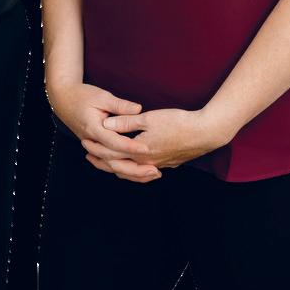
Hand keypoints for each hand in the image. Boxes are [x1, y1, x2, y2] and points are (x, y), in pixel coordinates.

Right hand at [47, 81, 161, 182]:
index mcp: (94, 129)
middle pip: (114, 161)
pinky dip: (123, 169)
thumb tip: (139, 109)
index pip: (115, 142)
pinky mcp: (95, 148)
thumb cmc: (83, 96)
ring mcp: (93, 147)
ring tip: (150, 175)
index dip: (132, 147)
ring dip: (131, 173)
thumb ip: (120, 105)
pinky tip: (137, 173)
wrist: (63, 100)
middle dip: (135, 168)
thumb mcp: (102, 96)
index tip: (148, 149)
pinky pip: (109, 164)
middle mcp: (92, 142)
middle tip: (154, 170)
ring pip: (111, 167)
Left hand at [98, 107, 224, 170]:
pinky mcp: (167, 163)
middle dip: (102, 160)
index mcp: (140, 152)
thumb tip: (105, 124)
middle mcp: (147, 163)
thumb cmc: (177, 122)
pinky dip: (132, 170)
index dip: (97, 148)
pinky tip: (131, 164)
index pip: (112, 153)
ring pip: (131, 171)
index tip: (84, 142)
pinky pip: (143, 171)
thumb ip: (127, 122)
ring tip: (105, 161)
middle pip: (118, 166)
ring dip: (116, 166)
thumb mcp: (149, 118)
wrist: (205, 132)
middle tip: (88, 154)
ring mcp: (158, 165)